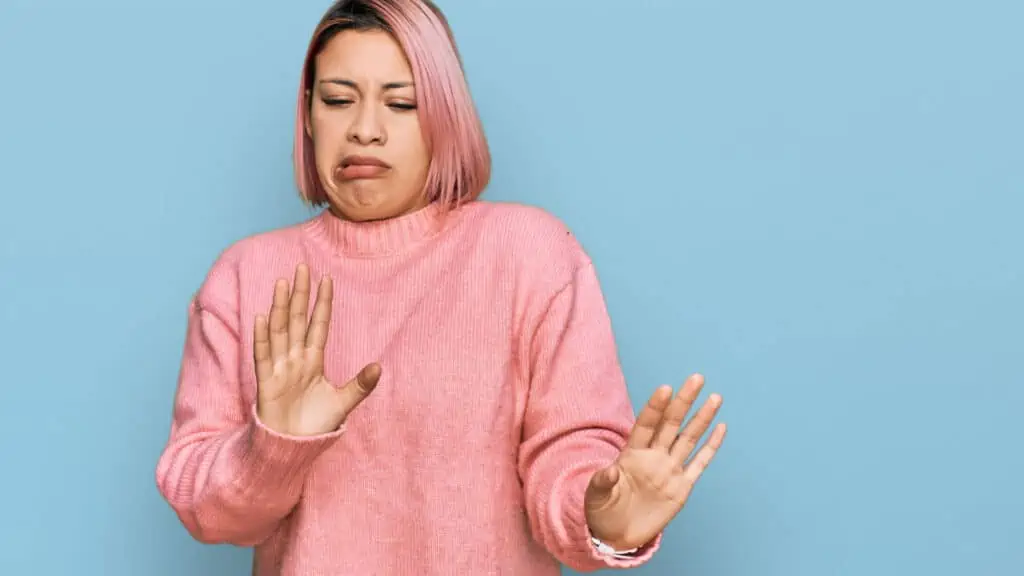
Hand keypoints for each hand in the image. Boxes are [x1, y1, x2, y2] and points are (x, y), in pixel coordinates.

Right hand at [253, 263, 380, 436]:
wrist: (291, 448)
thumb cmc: (314, 425)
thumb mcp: (343, 403)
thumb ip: (360, 385)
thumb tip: (380, 367)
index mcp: (313, 361)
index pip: (318, 325)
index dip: (322, 303)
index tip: (326, 279)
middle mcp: (295, 360)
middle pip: (297, 320)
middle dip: (299, 294)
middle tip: (301, 267)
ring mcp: (280, 369)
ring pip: (279, 331)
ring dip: (280, 307)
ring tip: (282, 283)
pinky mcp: (267, 383)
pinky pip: (264, 357)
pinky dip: (263, 338)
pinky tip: (262, 317)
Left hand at [584, 373, 725, 550]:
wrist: (615, 533)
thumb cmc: (601, 509)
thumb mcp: (596, 496)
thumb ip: (602, 482)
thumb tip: (609, 471)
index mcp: (631, 454)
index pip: (646, 425)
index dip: (655, 408)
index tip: (665, 389)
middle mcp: (653, 457)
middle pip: (671, 424)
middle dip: (683, 402)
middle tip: (696, 378)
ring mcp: (669, 471)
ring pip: (688, 439)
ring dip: (702, 419)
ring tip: (714, 397)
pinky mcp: (681, 488)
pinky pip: (700, 464)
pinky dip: (711, 447)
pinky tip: (721, 427)